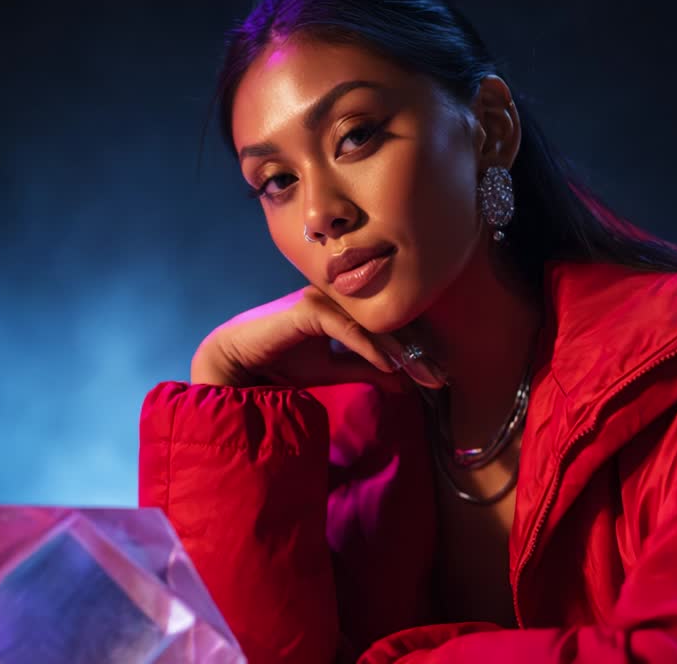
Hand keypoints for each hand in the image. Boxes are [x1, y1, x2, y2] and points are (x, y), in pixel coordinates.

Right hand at [190, 284, 444, 391]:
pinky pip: (347, 328)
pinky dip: (369, 347)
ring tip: (422, 374)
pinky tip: (389, 366)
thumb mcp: (331, 369)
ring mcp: (322, 298)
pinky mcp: (308, 309)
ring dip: (399, 350)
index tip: (436, 376)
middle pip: (386, 320)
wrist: (236, 360)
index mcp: (344, 306)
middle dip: (416, 351)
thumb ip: (362, 368)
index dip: (414, 348)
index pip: (387, 323)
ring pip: (371, 323)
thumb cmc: (279, 360)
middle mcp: (336, 297)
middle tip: (440, 378)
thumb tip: (401, 380)